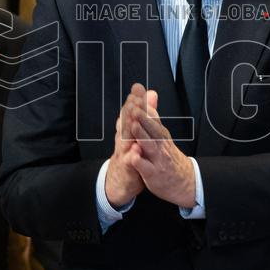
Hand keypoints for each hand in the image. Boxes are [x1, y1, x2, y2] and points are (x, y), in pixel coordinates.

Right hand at [104, 84, 146, 207]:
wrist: (120, 181)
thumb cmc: (130, 155)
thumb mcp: (137, 134)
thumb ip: (144, 113)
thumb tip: (150, 94)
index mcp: (127, 131)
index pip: (130, 112)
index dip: (133, 100)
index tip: (137, 88)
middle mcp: (123, 140)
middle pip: (125, 122)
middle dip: (129, 110)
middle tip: (134, 98)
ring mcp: (123, 154)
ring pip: (125, 141)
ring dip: (128, 131)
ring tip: (133, 121)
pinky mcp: (127, 168)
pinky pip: (130, 163)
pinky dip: (133, 157)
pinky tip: (136, 152)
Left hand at [125, 85, 196, 207]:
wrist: (184, 181)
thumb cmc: (168, 156)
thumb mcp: (162, 135)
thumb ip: (153, 116)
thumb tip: (149, 95)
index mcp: (160, 134)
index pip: (153, 118)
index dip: (144, 108)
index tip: (136, 96)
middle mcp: (160, 144)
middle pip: (152, 129)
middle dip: (143, 118)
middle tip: (134, 108)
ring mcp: (157, 159)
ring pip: (149, 146)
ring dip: (142, 135)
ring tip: (133, 126)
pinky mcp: (153, 173)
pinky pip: (146, 167)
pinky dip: (139, 162)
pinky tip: (133, 157)